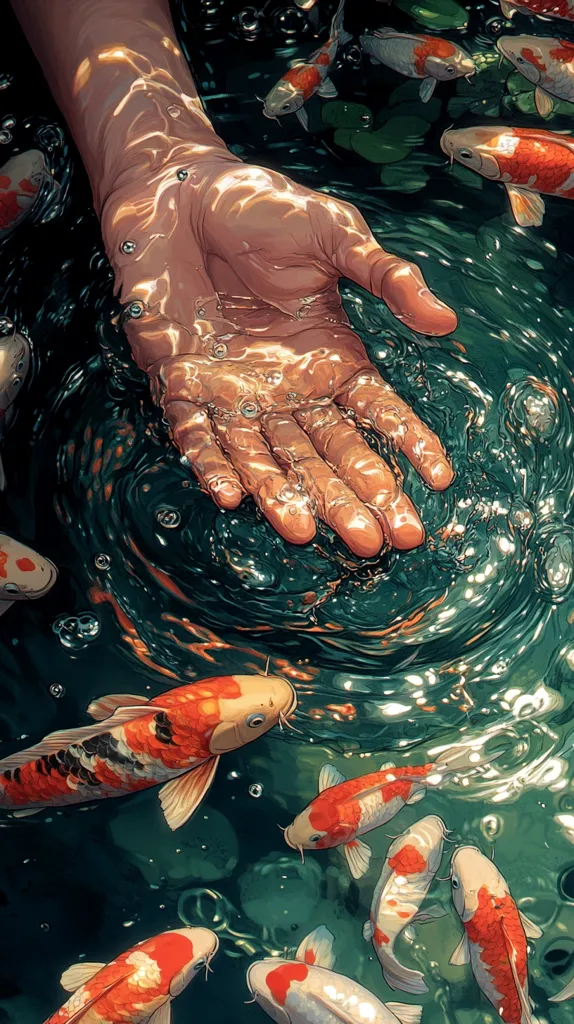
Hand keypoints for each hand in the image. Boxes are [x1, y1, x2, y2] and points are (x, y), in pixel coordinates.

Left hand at [102, 150, 455, 557]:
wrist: (181, 192)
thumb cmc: (262, 209)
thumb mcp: (336, 236)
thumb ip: (387, 278)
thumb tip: (446, 323)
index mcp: (330, 356)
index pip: (376, 412)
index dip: (408, 444)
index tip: (440, 481)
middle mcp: (288, 387)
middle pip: (327, 452)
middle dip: (357, 496)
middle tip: (391, 538)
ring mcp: (235, 393)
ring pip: (267, 457)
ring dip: (284, 496)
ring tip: (307, 534)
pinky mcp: (181, 385)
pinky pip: (197, 435)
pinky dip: (210, 464)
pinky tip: (230, 497)